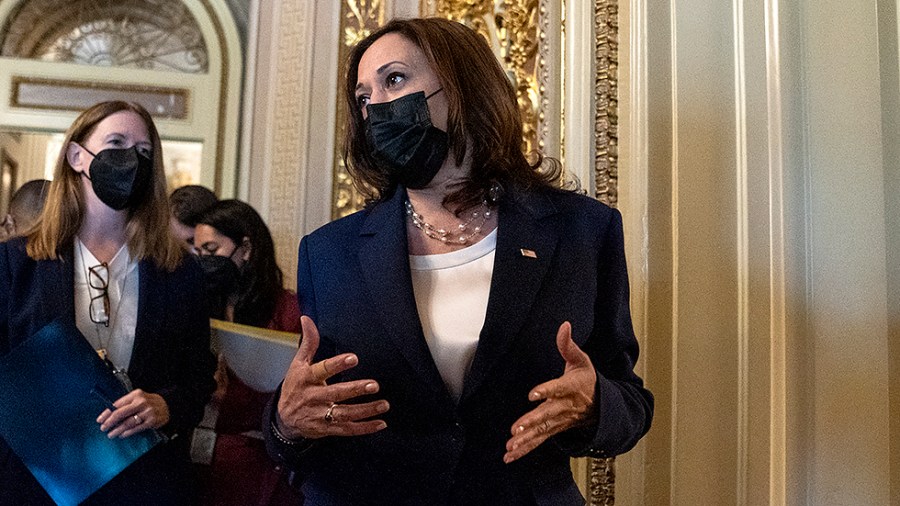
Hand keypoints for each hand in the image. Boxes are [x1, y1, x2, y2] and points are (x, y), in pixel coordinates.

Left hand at [97, 389, 169, 437]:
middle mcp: (141, 403)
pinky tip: (122, 435)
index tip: (100, 420)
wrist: (168, 406)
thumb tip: (110, 414)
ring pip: (127, 423)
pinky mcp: (151, 421)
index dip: (107, 413)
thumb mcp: (138, 398)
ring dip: (117, 430)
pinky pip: (136, 428)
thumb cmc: (149, 403)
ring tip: (111, 434)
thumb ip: (126, 404)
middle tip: (103, 428)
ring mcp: (146, 412)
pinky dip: (127, 432)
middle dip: (109, 422)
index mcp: (135, 395)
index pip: (117, 404)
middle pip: (120, 413)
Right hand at [276, 315, 388, 439]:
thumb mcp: (297, 363)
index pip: (322, 369)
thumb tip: (306, 318)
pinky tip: (380, 424)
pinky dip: (364, 428)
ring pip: (344, 414)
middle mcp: (313, 397)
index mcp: (307, 378)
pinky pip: (347, 430)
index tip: (353, 358)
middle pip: (336, 394)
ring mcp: (320, 415)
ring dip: (365, 410)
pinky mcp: (327, 429)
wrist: (283, 419)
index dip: (337, 364)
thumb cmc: (295, 386)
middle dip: (355, 390)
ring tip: (384, 405)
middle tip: (374, 385)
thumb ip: (308, 342)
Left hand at [504, 322, 596, 463]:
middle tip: (516, 429)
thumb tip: (564, 325)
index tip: (532, 394)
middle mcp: (564, 406)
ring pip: (542, 432)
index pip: (558, 388)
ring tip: (510, 446)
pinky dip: (524, 450)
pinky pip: (539, 441)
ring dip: (526, 440)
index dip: (546, 391)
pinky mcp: (554, 429)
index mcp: (570, 387)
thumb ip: (568, 345)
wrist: (602, 405)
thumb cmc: (587, 379)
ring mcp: (559, 421)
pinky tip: (510, 455)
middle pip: (547, 415)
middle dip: (531, 422)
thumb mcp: (581, 360)